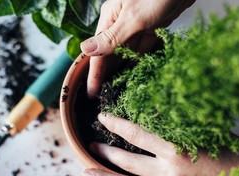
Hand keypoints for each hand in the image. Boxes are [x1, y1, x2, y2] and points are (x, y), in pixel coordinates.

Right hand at [80, 0, 194, 96]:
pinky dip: (139, 59)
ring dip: (122, 68)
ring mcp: (137, 23)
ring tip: (118, 89)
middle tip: (104, 95)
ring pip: (126, 51)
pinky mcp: (152, 25)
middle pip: (111, 53)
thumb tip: (86, 49)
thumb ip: (111, 37)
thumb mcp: (133, 17)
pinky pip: (142, 46)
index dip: (94, 73)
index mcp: (110, 17)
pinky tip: (136, 72)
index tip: (92, 93)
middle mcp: (120, 21)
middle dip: (107, 73)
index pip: (99, 51)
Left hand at [81, 113, 238, 175]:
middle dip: (104, 153)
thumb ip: (178, 125)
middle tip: (90, 146)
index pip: (136, 134)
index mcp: (176, 148)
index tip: (101, 118)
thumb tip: (154, 111)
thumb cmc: (232, 153)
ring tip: (87, 174)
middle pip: (126, 162)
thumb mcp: (205, 130)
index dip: (115, 124)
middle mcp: (169, 171)